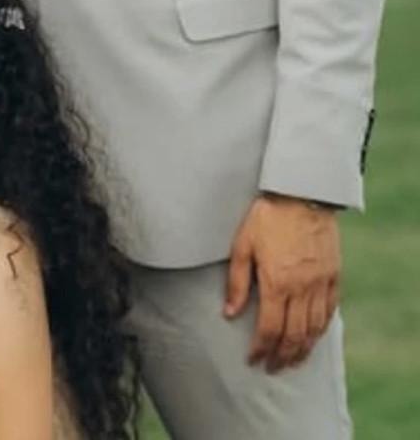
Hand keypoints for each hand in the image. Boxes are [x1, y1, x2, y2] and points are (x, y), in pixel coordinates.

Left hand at [224, 193, 340, 372]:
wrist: (301, 194)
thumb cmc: (266, 216)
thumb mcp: (242, 245)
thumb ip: (237, 282)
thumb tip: (229, 313)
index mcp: (277, 283)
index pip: (270, 329)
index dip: (261, 349)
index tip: (253, 360)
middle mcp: (302, 289)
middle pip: (294, 336)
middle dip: (282, 357)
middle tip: (272, 368)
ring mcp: (321, 284)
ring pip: (314, 330)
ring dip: (302, 350)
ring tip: (291, 361)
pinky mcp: (334, 277)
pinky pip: (330, 312)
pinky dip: (321, 330)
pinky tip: (312, 337)